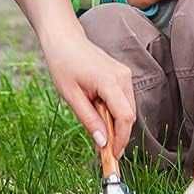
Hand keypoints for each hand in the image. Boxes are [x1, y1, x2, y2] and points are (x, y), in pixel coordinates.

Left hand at [41, 29, 135, 156]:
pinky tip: (98, 111)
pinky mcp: (122, 74)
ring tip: (96, 126)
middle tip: (102, 149)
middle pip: (129, 115)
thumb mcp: (71, 96)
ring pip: (128, 108)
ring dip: (116, 123)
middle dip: (118, 134)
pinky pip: (123, 100)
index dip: (121, 139)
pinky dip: (114, 111)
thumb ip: (89, 119)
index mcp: (109, 81)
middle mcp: (123, 77)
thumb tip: (103, 143)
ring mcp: (124, 74)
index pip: (125, 117)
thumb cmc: (63, 63)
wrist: (64, 39)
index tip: (112, 155)